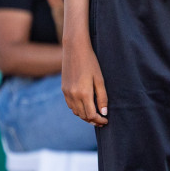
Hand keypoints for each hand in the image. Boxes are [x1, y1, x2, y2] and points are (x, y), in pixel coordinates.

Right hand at [61, 0, 107, 125]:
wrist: (74, 49)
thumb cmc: (91, 63)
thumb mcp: (100, 80)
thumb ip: (102, 97)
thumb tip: (104, 113)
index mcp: (83, 94)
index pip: (91, 115)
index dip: (99, 120)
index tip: (106, 121)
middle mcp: (73, 95)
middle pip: (83, 115)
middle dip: (93, 120)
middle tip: (102, 121)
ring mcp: (66, 93)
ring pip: (75, 112)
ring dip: (85, 116)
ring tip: (95, 115)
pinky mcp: (63, 89)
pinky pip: (70, 105)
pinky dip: (77, 109)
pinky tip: (85, 107)